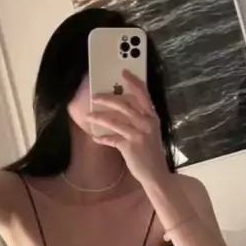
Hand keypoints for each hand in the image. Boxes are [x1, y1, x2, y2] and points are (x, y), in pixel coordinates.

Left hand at [86, 70, 169, 187]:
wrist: (156, 174)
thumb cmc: (151, 153)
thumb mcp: (150, 133)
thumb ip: (140, 120)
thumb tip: (122, 109)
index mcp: (152, 118)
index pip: (143, 95)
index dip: (133, 82)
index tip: (124, 72)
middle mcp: (147, 123)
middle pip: (124, 105)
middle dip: (107, 99)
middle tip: (95, 96)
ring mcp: (138, 134)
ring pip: (114, 120)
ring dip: (99, 117)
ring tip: (89, 116)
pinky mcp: (129, 146)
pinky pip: (111, 138)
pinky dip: (102, 138)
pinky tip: (95, 137)